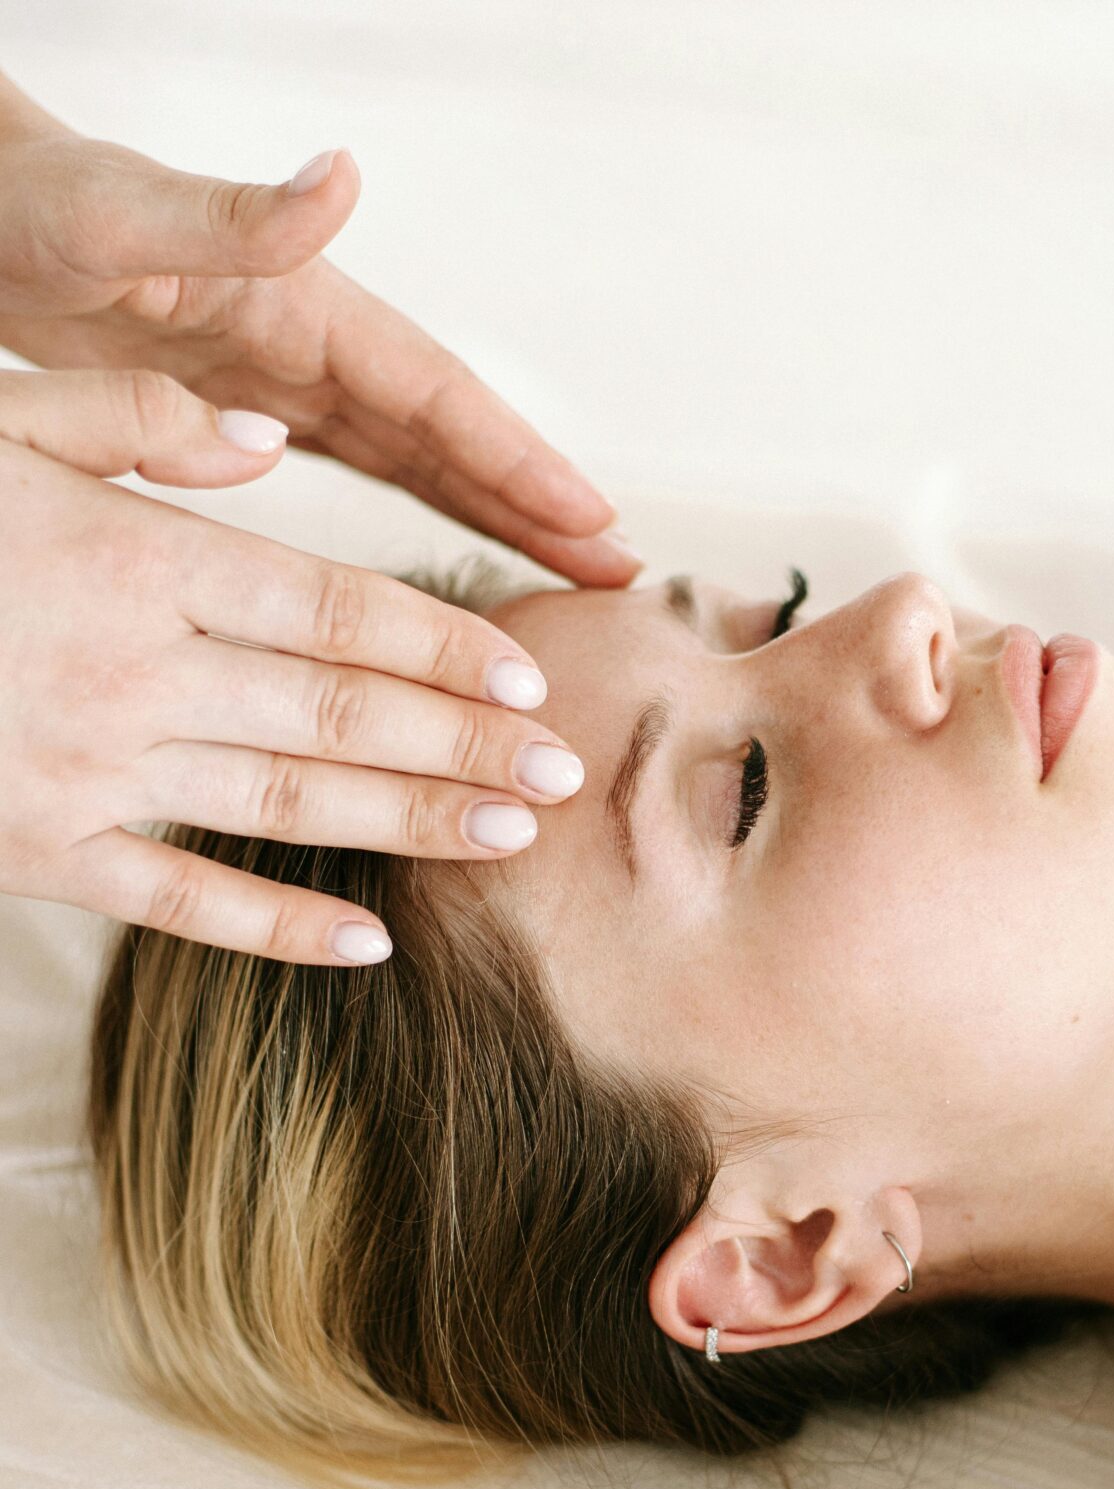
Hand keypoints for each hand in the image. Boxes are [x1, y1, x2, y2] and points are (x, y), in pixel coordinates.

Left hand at [0, 74, 639, 584]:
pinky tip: (477, 541)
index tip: (597, 521)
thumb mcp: (116, 216)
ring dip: (509, 515)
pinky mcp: (267, 407)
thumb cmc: (22, 208)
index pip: (438, 398)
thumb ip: (231, 212)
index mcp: (305, 310)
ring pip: (429, 463)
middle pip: (459, 440)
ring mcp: (300, 380)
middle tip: (626, 571)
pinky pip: (376, 471)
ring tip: (582, 570)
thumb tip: (345, 176)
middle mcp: (320, 347)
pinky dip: (437, 508)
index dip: (520, 461)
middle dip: (545, 505)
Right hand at [0, 367, 586, 964]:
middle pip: (340, 717)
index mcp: (131, 563)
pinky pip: (181, 905)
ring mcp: (82, 776)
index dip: (443, 650)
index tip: (533, 681)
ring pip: (289, 809)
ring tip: (512, 838)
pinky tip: (370, 943)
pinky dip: (277, 929)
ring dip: (413, 828)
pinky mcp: (35, 856)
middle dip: (467, 748)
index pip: (334, 612)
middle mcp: (128, 675)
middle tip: (568, 777)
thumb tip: (270, 440)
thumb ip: (133, 428)